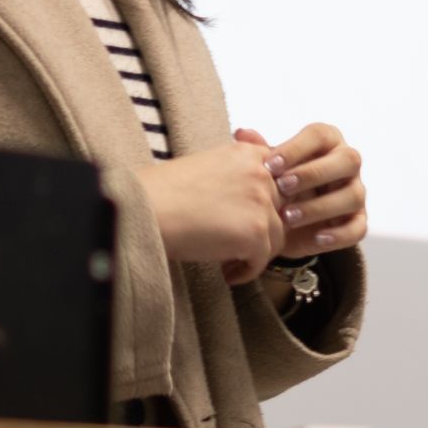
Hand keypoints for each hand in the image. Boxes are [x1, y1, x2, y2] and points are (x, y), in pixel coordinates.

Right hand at [135, 140, 284, 285]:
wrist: (144, 208)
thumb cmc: (165, 191)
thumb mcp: (209, 167)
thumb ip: (238, 175)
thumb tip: (253, 199)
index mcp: (248, 154)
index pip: (281, 178)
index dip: (269, 202)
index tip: (251, 217)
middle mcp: (261, 173)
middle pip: (282, 208)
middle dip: (263, 227)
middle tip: (241, 243)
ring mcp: (261, 202)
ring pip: (276, 236)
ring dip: (257, 252)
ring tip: (231, 261)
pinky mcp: (256, 232)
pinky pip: (263, 260)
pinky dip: (247, 270)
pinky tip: (227, 273)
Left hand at [236, 122, 366, 256]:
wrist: (286, 219)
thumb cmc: (278, 183)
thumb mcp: (268, 168)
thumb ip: (258, 150)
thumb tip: (241, 134)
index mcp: (327, 142)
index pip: (320, 135)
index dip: (296, 148)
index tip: (270, 165)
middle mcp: (347, 164)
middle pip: (348, 160)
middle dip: (314, 173)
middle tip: (282, 187)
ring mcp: (356, 192)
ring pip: (353, 195)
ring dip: (321, 207)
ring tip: (289, 217)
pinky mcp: (357, 221)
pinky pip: (358, 228)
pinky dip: (339, 235)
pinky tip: (316, 238)